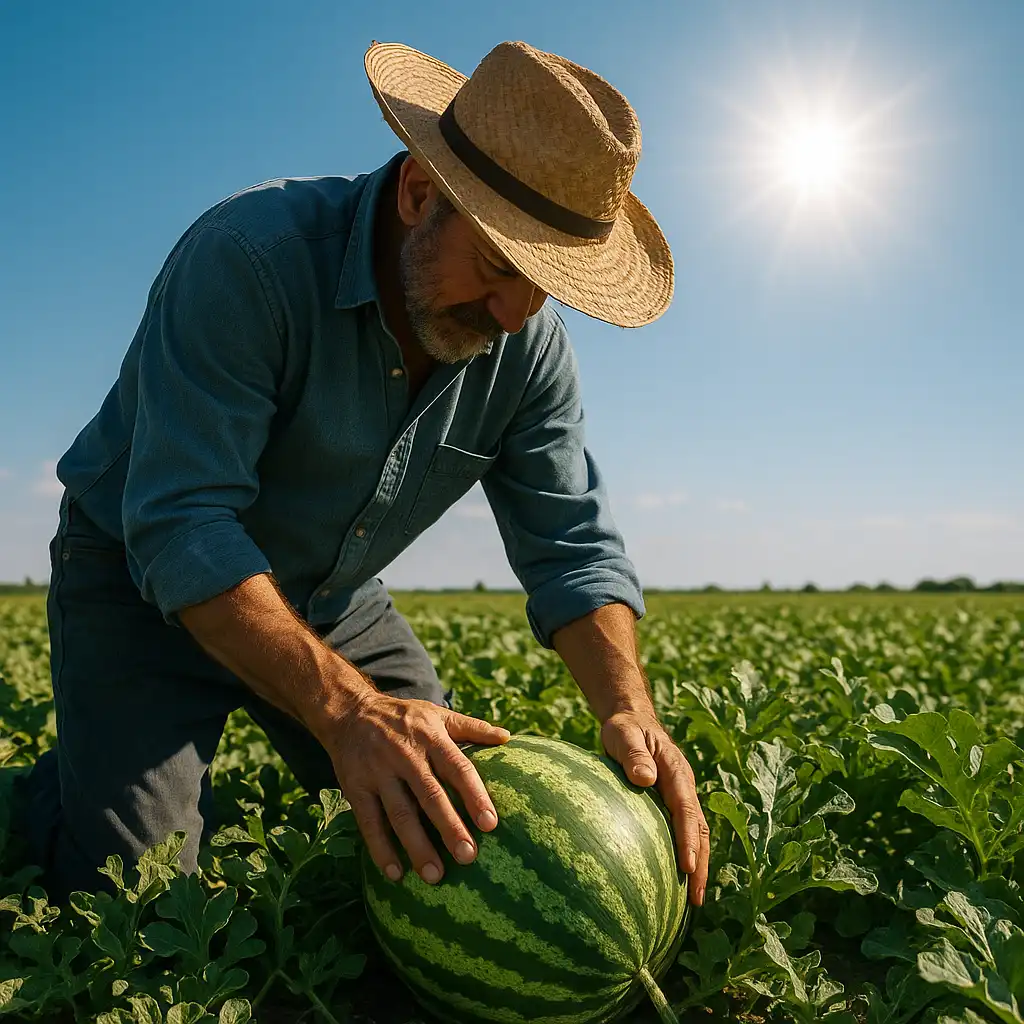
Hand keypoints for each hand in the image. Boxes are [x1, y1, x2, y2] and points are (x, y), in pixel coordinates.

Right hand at [326, 692, 509, 884]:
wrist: (350, 712)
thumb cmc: (404, 718)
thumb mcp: (437, 714)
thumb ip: (472, 727)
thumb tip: (507, 736)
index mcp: (431, 737)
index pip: (457, 767)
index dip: (474, 795)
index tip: (490, 823)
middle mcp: (405, 755)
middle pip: (430, 795)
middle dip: (449, 827)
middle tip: (467, 857)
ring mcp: (378, 772)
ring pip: (400, 814)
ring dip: (417, 846)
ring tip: (435, 876)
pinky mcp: (355, 787)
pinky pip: (369, 822)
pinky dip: (381, 849)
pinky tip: (395, 873)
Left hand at [600, 710, 709, 905]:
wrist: (631, 720)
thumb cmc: (624, 728)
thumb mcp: (624, 734)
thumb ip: (633, 754)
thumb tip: (644, 779)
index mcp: (676, 770)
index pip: (686, 808)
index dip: (688, 839)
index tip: (687, 867)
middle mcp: (684, 785)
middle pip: (699, 829)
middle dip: (701, 864)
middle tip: (698, 899)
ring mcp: (681, 795)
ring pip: (696, 834)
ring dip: (698, 865)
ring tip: (694, 900)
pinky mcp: (671, 803)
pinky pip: (683, 831)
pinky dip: (686, 854)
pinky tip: (676, 881)